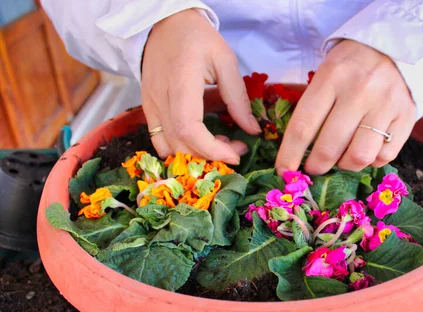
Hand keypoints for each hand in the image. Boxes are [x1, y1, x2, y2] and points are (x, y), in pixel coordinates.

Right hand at [142, 9, 260, 162]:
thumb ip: (238, 98)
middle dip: (211, 155)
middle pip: (180, 143)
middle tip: (235, 148)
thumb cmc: (197, 38)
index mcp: (181, 82)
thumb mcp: (225, 60)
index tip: (236, 154)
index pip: (189, 128)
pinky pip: (158, 140)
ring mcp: (150, 105)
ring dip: (196, 155)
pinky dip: (179, 150)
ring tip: (219, 144)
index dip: (212, 149)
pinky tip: (199, 143)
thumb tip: (253, 130)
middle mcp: (160, 97)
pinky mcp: (147, 109)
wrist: (165, 24)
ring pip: (169, 147)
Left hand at [275, 40, 415, 174]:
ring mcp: (386, 105)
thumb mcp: (326, 74)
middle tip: (314, 168)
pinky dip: (372, 161)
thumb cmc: (351, 66)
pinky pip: (385, 156)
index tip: (284, 172)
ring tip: (342, 159)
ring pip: (359, 157)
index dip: (290, 155)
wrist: (395, 47)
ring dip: (345, 166)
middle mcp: (360, 91)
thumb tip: (299, 154)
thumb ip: (313, 109)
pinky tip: (367, 149)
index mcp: (331, 77)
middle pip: (329, 148)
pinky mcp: (407, 116)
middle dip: (316, 166)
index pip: (303, 126)